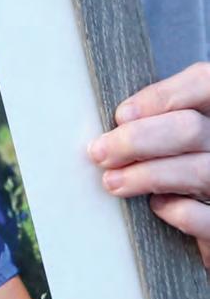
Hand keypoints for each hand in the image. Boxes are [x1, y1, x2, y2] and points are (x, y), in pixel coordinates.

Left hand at [89, 63, 209, 268]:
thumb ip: (159, 120)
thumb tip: (115, 121)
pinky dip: (175, 210)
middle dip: (137, 140)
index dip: (161, 95)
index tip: (122, 115)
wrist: (208, 217)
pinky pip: (205, 217)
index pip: (203, 81)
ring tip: (111, 181)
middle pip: (190, 128)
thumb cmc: (185, 168)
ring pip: (196, 170)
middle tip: (100, 152)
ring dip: (144, 175)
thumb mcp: (176, 136)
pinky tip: (157, 207)